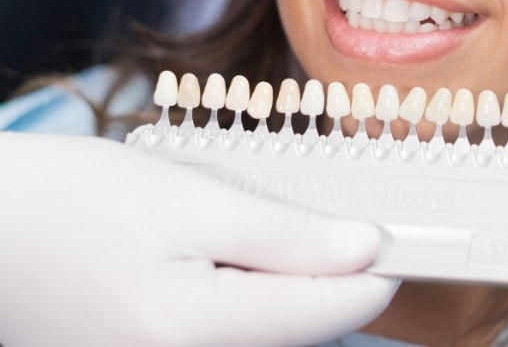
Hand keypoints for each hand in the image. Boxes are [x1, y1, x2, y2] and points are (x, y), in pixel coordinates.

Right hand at [0, 133, 396, 346]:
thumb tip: (363, 249)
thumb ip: (285, 236)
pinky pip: (221, 337)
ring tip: (269, 231)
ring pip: (259, 335)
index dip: (373, 274)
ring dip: (282, 287)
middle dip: (322, 278)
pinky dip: (243, 298)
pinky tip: (230, 257)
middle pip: (293, 331)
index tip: (403, 242)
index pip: (323, 314)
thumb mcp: (192, 202)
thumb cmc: (78, 201)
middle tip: (336, 221)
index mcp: (193, 333)